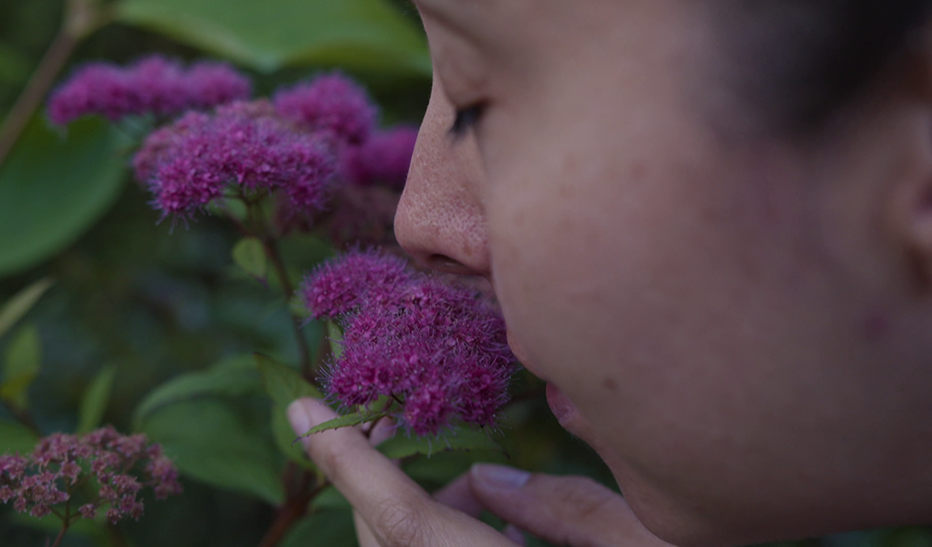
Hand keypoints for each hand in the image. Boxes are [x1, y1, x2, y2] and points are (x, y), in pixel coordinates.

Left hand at [287, 397, 673, 546]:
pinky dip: (438, 533)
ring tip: (476, 488)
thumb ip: (566, 512)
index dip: (342, 458)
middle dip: (376, 468)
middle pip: (383, 531)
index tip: (296, 405)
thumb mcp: (641, 544)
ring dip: (417, 506)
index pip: (396, 515)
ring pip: (395, 546)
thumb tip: (489, 481)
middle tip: (392, 415)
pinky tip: (493, 530)